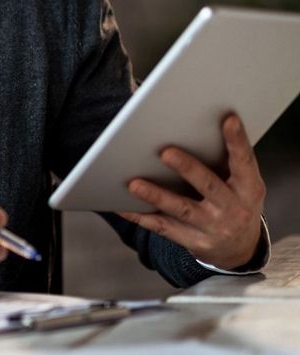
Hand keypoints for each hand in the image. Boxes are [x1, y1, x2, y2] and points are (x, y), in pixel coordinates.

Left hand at [119, 113, 265, 269]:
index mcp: (249, 188)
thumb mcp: (243, 186)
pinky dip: (141, 216)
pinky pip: (163, 228)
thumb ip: (226, 163)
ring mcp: (214, 227)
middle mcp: (234, 208)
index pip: (244, 161)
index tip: (228, 119)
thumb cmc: (235, 203)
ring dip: (156, 196)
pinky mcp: (194, 241)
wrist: (240, 250)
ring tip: (133, 184)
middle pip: (208, 185)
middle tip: (165, 152)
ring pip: (182, 209)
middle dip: (187, 168)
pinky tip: (121, 206)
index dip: (237, 141)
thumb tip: (194, 128)